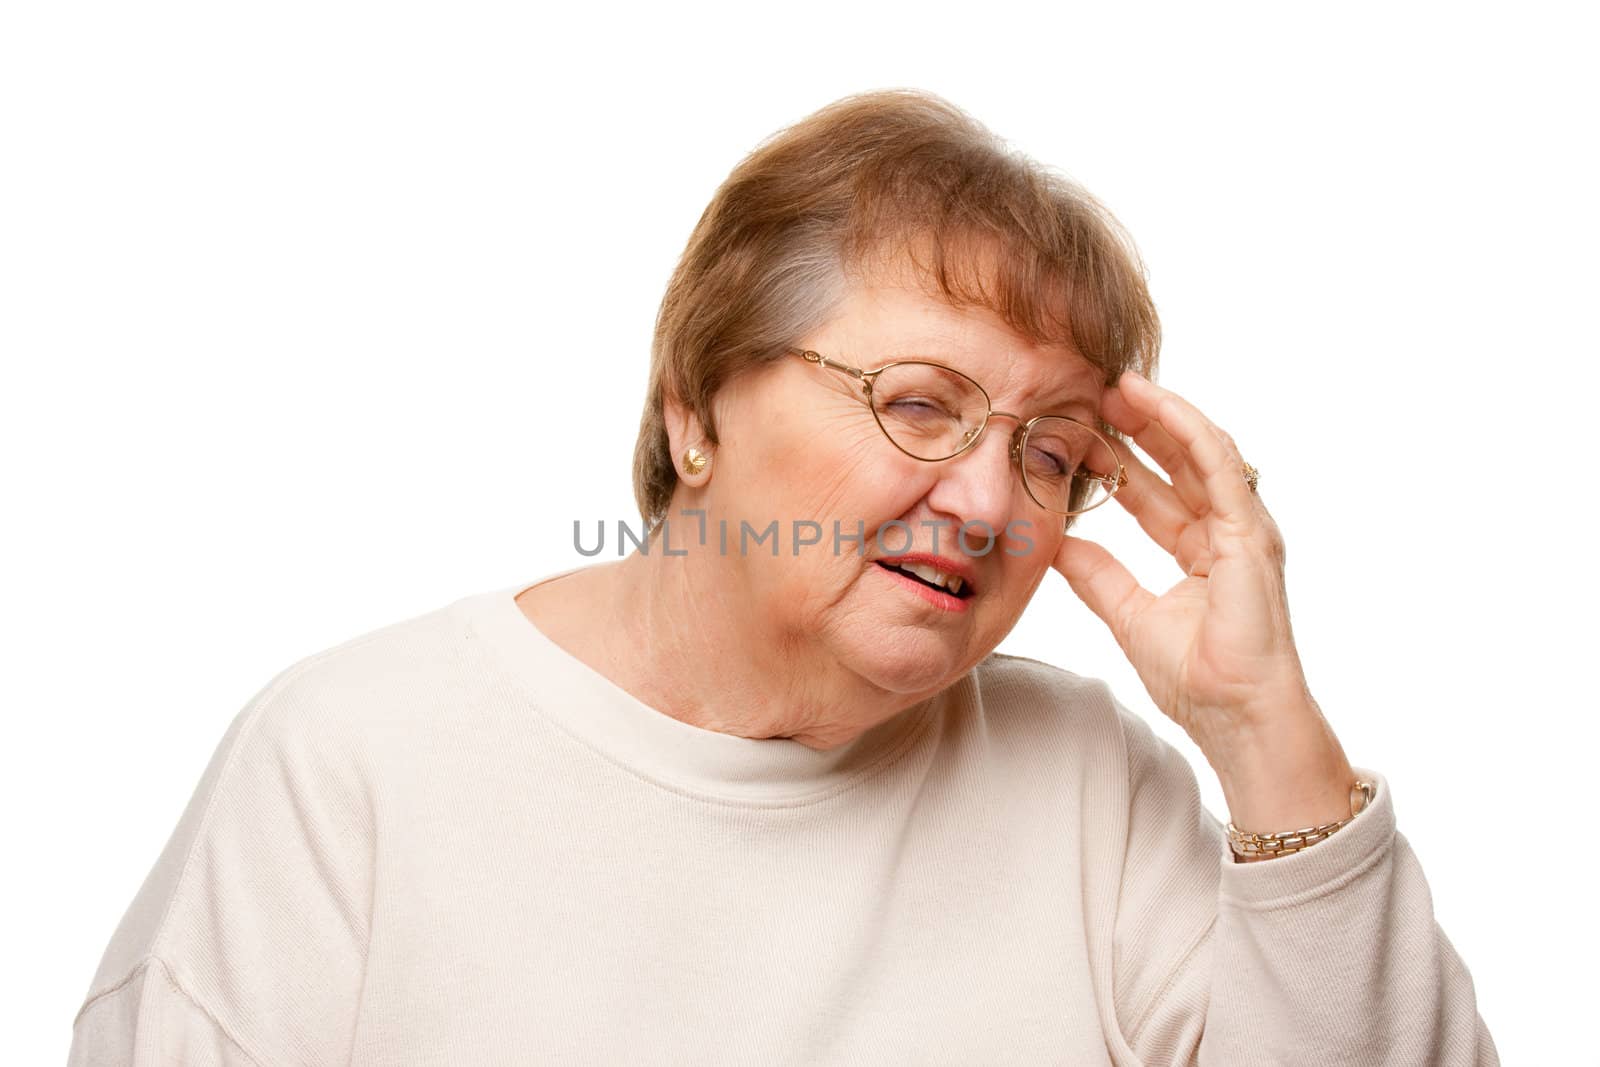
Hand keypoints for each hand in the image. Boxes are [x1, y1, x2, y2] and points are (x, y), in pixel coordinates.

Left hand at [1052, 369, 1353, 830]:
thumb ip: (1097, 577)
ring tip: (1117, 383)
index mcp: (1203, 552)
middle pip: (1178, 464)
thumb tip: (1057, 545)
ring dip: (1160, 414)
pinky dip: (1186, 428)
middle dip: (1137, 426)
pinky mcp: (1251, 531)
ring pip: (1200, 451)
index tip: (1078, 435)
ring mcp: (1244, 529)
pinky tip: (1153, 403)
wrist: (1237, 717)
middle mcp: (1227, 533)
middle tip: (1092, 392)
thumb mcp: (1128, 616)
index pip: (1157, 495)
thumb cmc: (1198, 682)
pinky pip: (1218, 465)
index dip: (1120, 463)